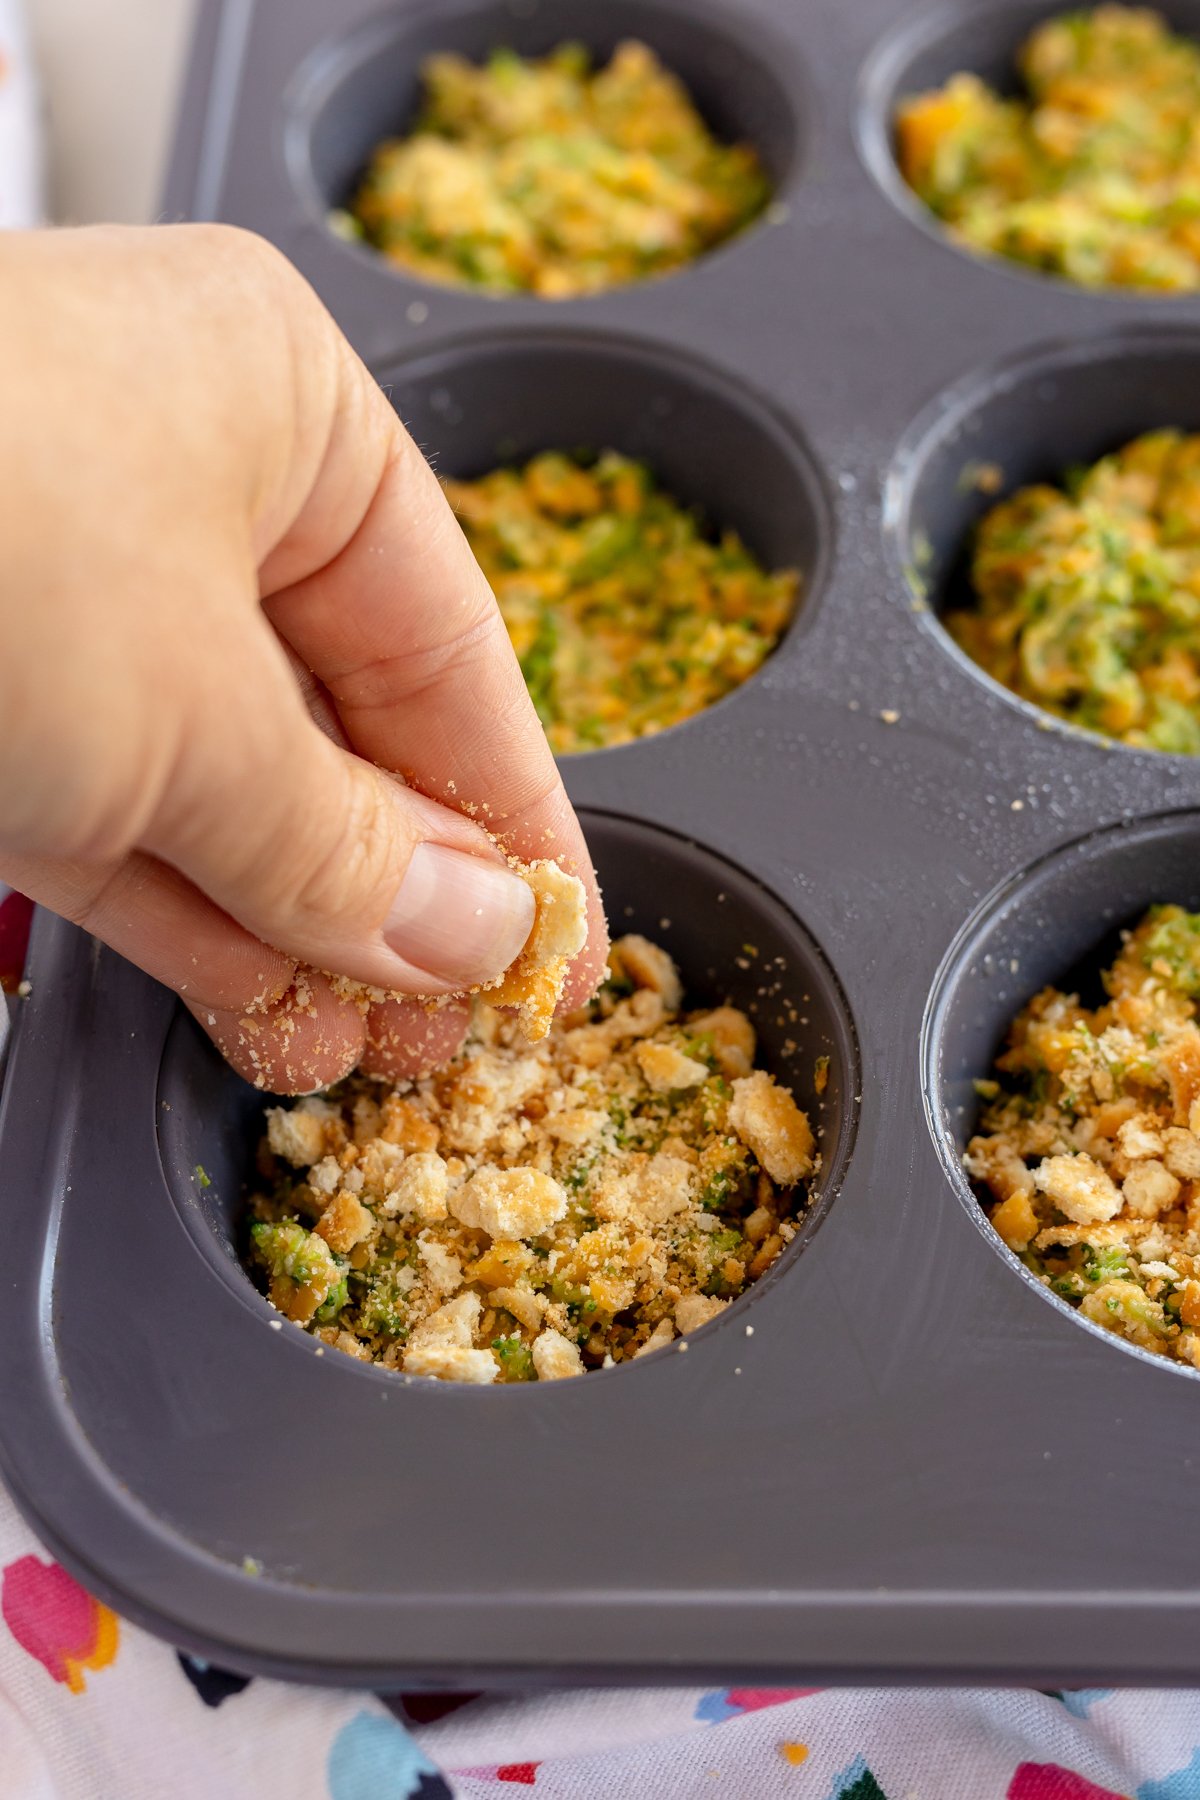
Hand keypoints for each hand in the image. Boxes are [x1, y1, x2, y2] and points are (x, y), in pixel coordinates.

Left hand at [0, 225, 605, 1089]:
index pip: (452, 639)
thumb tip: (485, 938)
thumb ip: (349, 847)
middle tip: (461, 1029)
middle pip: (341, 719)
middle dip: (403, 891)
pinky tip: (267, 1012)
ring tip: (371, 1050)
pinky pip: (121, 816)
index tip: (564, 948)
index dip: (519, 812)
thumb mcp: (195, 716)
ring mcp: (61, 587)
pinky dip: (192, 919)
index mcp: (272, 402)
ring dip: (302, 928)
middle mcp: (173, 475)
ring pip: (229, 783)